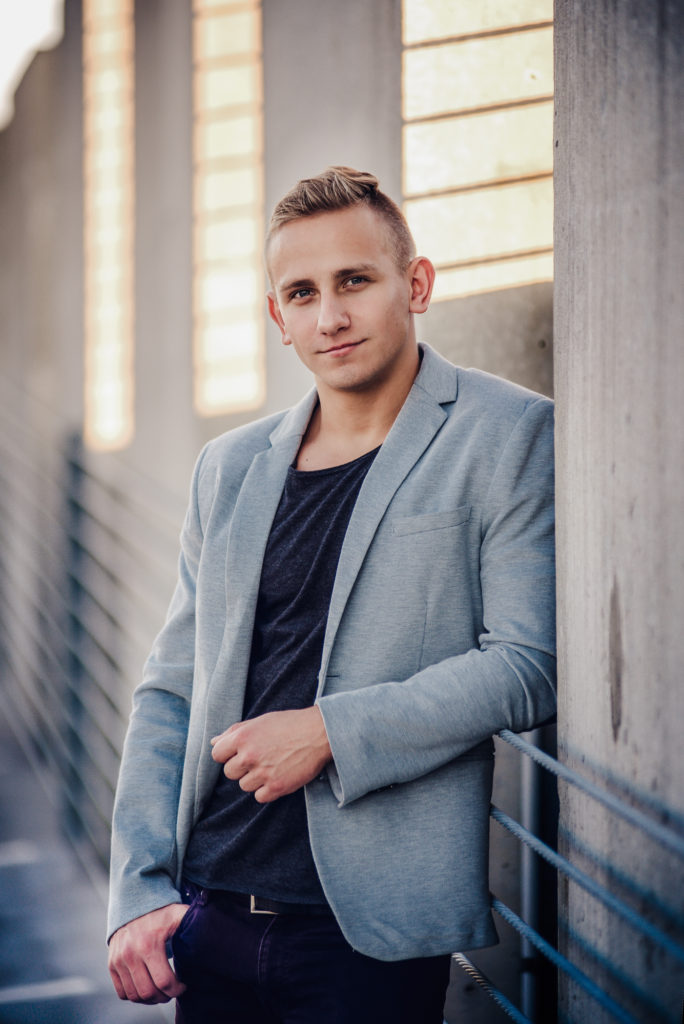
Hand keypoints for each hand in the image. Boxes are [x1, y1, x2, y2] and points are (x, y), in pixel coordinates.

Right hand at [108, 903, 187, 1002]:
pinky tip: (147, 988)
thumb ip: (193, 924)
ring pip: (134, 995)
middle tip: (173, 991)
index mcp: (149, 944)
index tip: (184, 985)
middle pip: (148, 992)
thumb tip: (212, 935)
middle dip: (164, 996)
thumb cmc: (161, 911)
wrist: (134, 902)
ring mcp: (119, 960)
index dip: (177, 989)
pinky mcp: (112, 964)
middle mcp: (131, 954)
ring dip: (150, 999)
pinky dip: (134, 996)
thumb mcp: (178, 915)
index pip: (164, 982)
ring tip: (161, 991)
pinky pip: (122, 992)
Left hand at [211, 706, 331, 802]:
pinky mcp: (277, 787)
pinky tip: (277, 777)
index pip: (217, 755)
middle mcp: (250, 755)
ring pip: (244, 786)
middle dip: (242, 768)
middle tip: (260, 759)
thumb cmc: (289, 724)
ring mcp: (263, 772)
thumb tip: (214, 741)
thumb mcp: (260, 721)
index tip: (240, 753)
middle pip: (230, 773)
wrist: (319, 733)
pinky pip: (259, 797)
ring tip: (272, 766)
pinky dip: (267, 790)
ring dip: (255, 779)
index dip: (228, 755)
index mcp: (243, 737)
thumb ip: (235, 731)